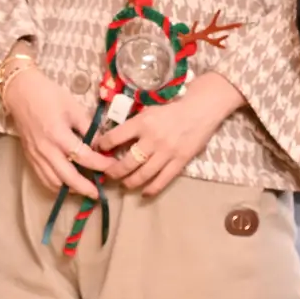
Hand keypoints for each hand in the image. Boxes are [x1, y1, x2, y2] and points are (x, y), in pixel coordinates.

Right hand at [0, 65, 116, 197]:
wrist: (20, 92)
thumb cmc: (48, 95)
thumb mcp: (74, 108)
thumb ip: (88, 128)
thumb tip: (101, 144)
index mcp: (59, 135)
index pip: (85, 157)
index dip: (101, 165)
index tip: (113, 167)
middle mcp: (47, 150)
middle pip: (69, 178)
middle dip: (86, 188)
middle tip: (99, 194)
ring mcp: (36, 156)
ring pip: (54, 183)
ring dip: (70, 189)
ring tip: (83, 189)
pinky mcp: (29, 157)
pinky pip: (43, 178)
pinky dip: (56, 185)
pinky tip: (65, 184)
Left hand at [100, 73, 243, 196]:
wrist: (201, 109)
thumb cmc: (173, 107)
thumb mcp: (149, 109)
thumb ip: (135, 123)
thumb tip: (115, 137)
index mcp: (142, 122)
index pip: (115, 137)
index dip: (102, 145)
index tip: (98, 149)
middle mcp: (152, 139)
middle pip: (127, 162)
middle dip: (114, 171)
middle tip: (108, 174)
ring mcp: (167, 152)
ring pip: (143, 174)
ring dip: (130, 182)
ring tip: (124, 184)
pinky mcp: (180, 161)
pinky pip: (163, 180)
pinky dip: (151, 189)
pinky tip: (144, 192)